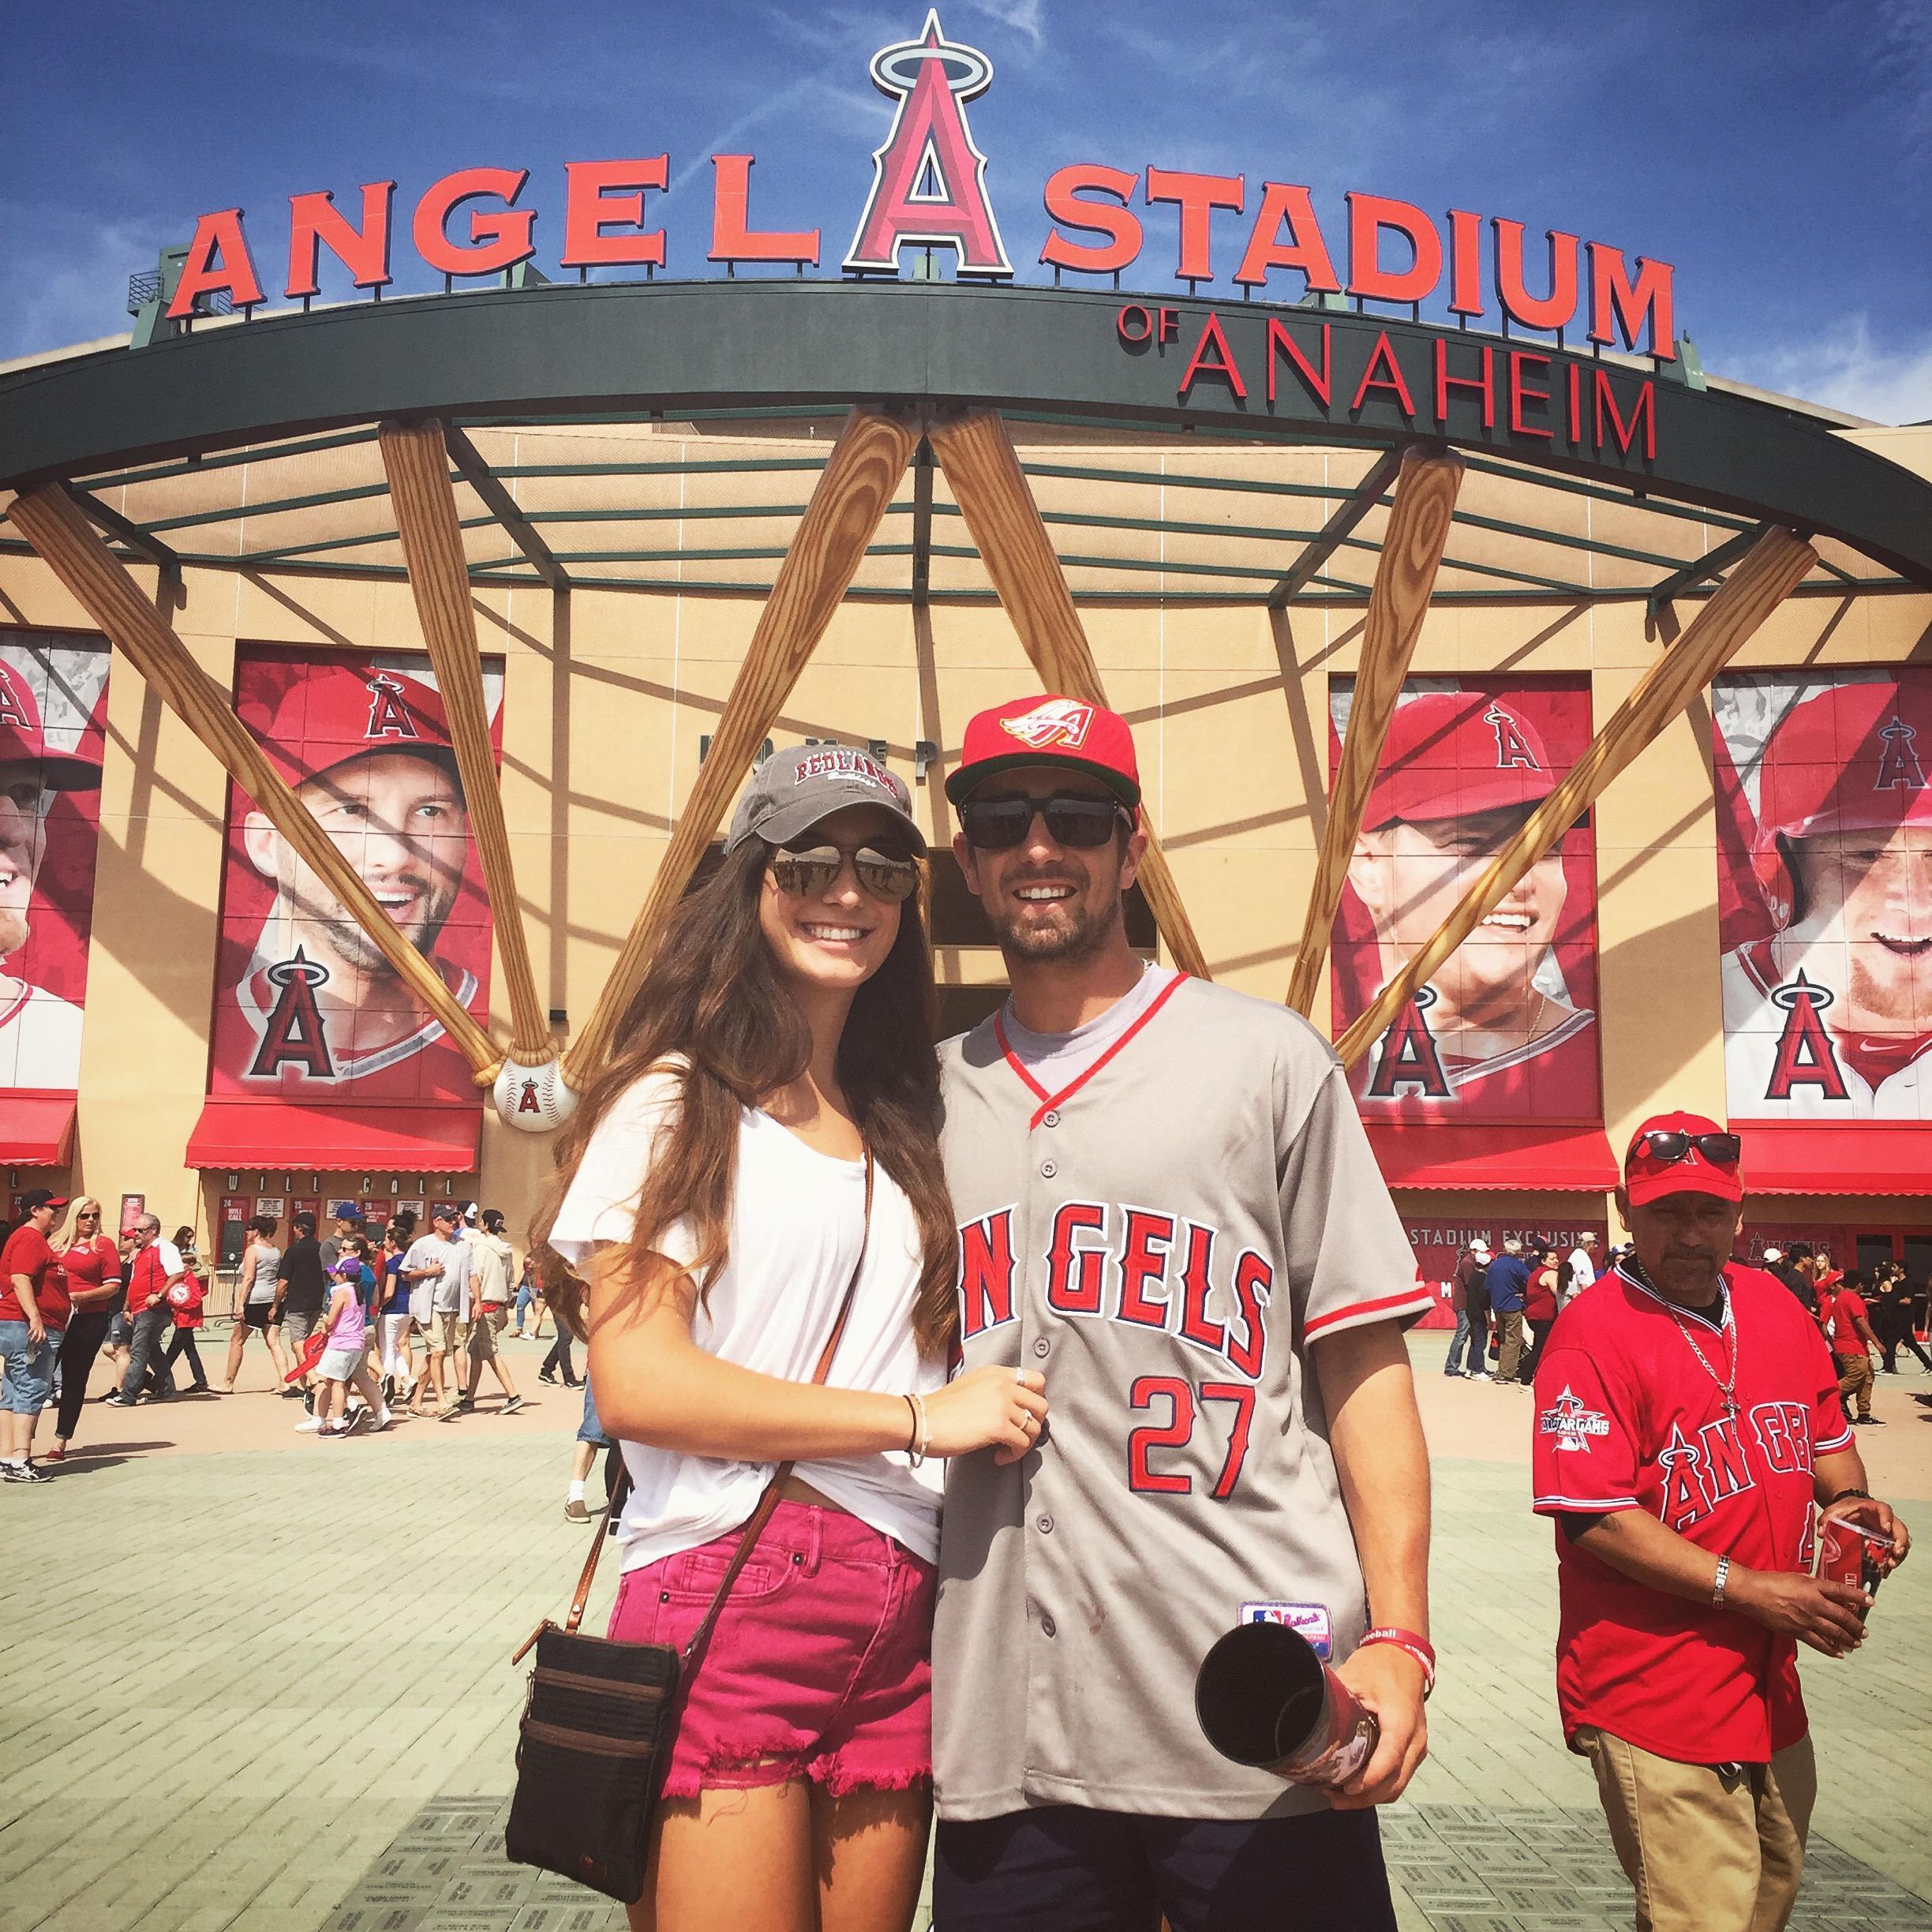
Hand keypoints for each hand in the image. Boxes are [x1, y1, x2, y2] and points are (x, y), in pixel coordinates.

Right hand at [25, 1311, 44, 1345]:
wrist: (36, 1317)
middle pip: (40, 1336)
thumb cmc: (38, 1322)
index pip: (44, 1335)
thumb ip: (40, 1330)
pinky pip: (31, 1331)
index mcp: (42, 1329)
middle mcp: (40, 1329)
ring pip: (35, 1334)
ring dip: (33, 1338)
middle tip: (35, 1343)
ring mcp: (37, 1328)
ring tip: (30, 1340)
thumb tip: (37, 1335)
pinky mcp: (33, 1327)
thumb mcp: (41, 1326)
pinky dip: (29, 1333)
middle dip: (38, 1340)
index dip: (43, 1339)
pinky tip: (27, 1335)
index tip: (41, 1343)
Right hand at [922, 1365, 1046, 1461]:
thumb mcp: (973, 1386)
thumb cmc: (941, 1409)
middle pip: (1042, 1405)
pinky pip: (1022, 1444)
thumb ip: (995, 1390)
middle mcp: (1003, 1384)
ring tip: (1006, 1449)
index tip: (1025, 1414)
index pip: (1037, 1380)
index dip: (1036, 1400)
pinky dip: (1014, 1455)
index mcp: (997, 1373)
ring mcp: (1002, 1404)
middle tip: (1019, 1435)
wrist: (920, 1420)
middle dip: (1034, 1424)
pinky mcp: (998, 1426)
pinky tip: (998, 1457)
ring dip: (1024, 1443)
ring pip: (1034, 1427)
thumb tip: (1014, 1409)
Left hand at [1328, 1642, 1427, 1808]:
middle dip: (1364, 1797)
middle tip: (1333, 1798)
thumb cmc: (1379, 1666)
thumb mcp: (1353, 1677)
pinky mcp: (1413, 1751)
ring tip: (1339, 1797)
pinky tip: (1357, 1787)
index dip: (1367, 1779)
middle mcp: (1415, 1740)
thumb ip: (1334, 1699)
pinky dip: (1379, 1787)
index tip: (1344, 1788)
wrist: (1405, 1656)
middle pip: (1394, 1783)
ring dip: (1371, 1797)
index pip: (1389, 1759)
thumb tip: (1305, 1714)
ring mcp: (1417, 1748)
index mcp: (1401, 1721)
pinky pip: (1399, 1778)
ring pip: (1398, 1786)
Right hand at [1729, 1566, 1867, 1656]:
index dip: (1858, 1596)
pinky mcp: (1798, 1632)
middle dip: (1856, 1625)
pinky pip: (1819, 1643)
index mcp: (1813, 1587)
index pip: (1842, 1591)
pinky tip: (1839, 1653)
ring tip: (1856, 1644)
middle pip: (1842, 1616)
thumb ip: (1813, 1584)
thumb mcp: (1796, 1577)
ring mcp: (1807, 1619)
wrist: (1752, 1593)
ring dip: (1848, 1639)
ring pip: (1834, 1633)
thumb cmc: (1771, 1581)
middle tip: (1864, 1632)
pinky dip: (1831, 1649)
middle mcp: (1814, 1604)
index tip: (1871, 1601)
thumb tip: (1827, 1591)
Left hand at [1820, 1494, 1910, 1572]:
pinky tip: (1884, 1571)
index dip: (1887, 1519)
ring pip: (1902, 1543)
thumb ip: (1826, 1519)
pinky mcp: (1889, 1543)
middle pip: (1900, 1529)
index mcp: (1874, 1508)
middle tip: (1895, 1554)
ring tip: (1890, 1566)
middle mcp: (1887, 1520)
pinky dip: (1891, 1562)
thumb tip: (1820, 1533)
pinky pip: (1895, 1553)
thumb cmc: (1845, 1510)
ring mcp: (1890, 1532)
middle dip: (1900, 1542)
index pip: (1885, 1510)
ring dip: (1898, 1555)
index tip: (1885, 1528)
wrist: (1852, 1511)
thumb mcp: (1834, 1511)